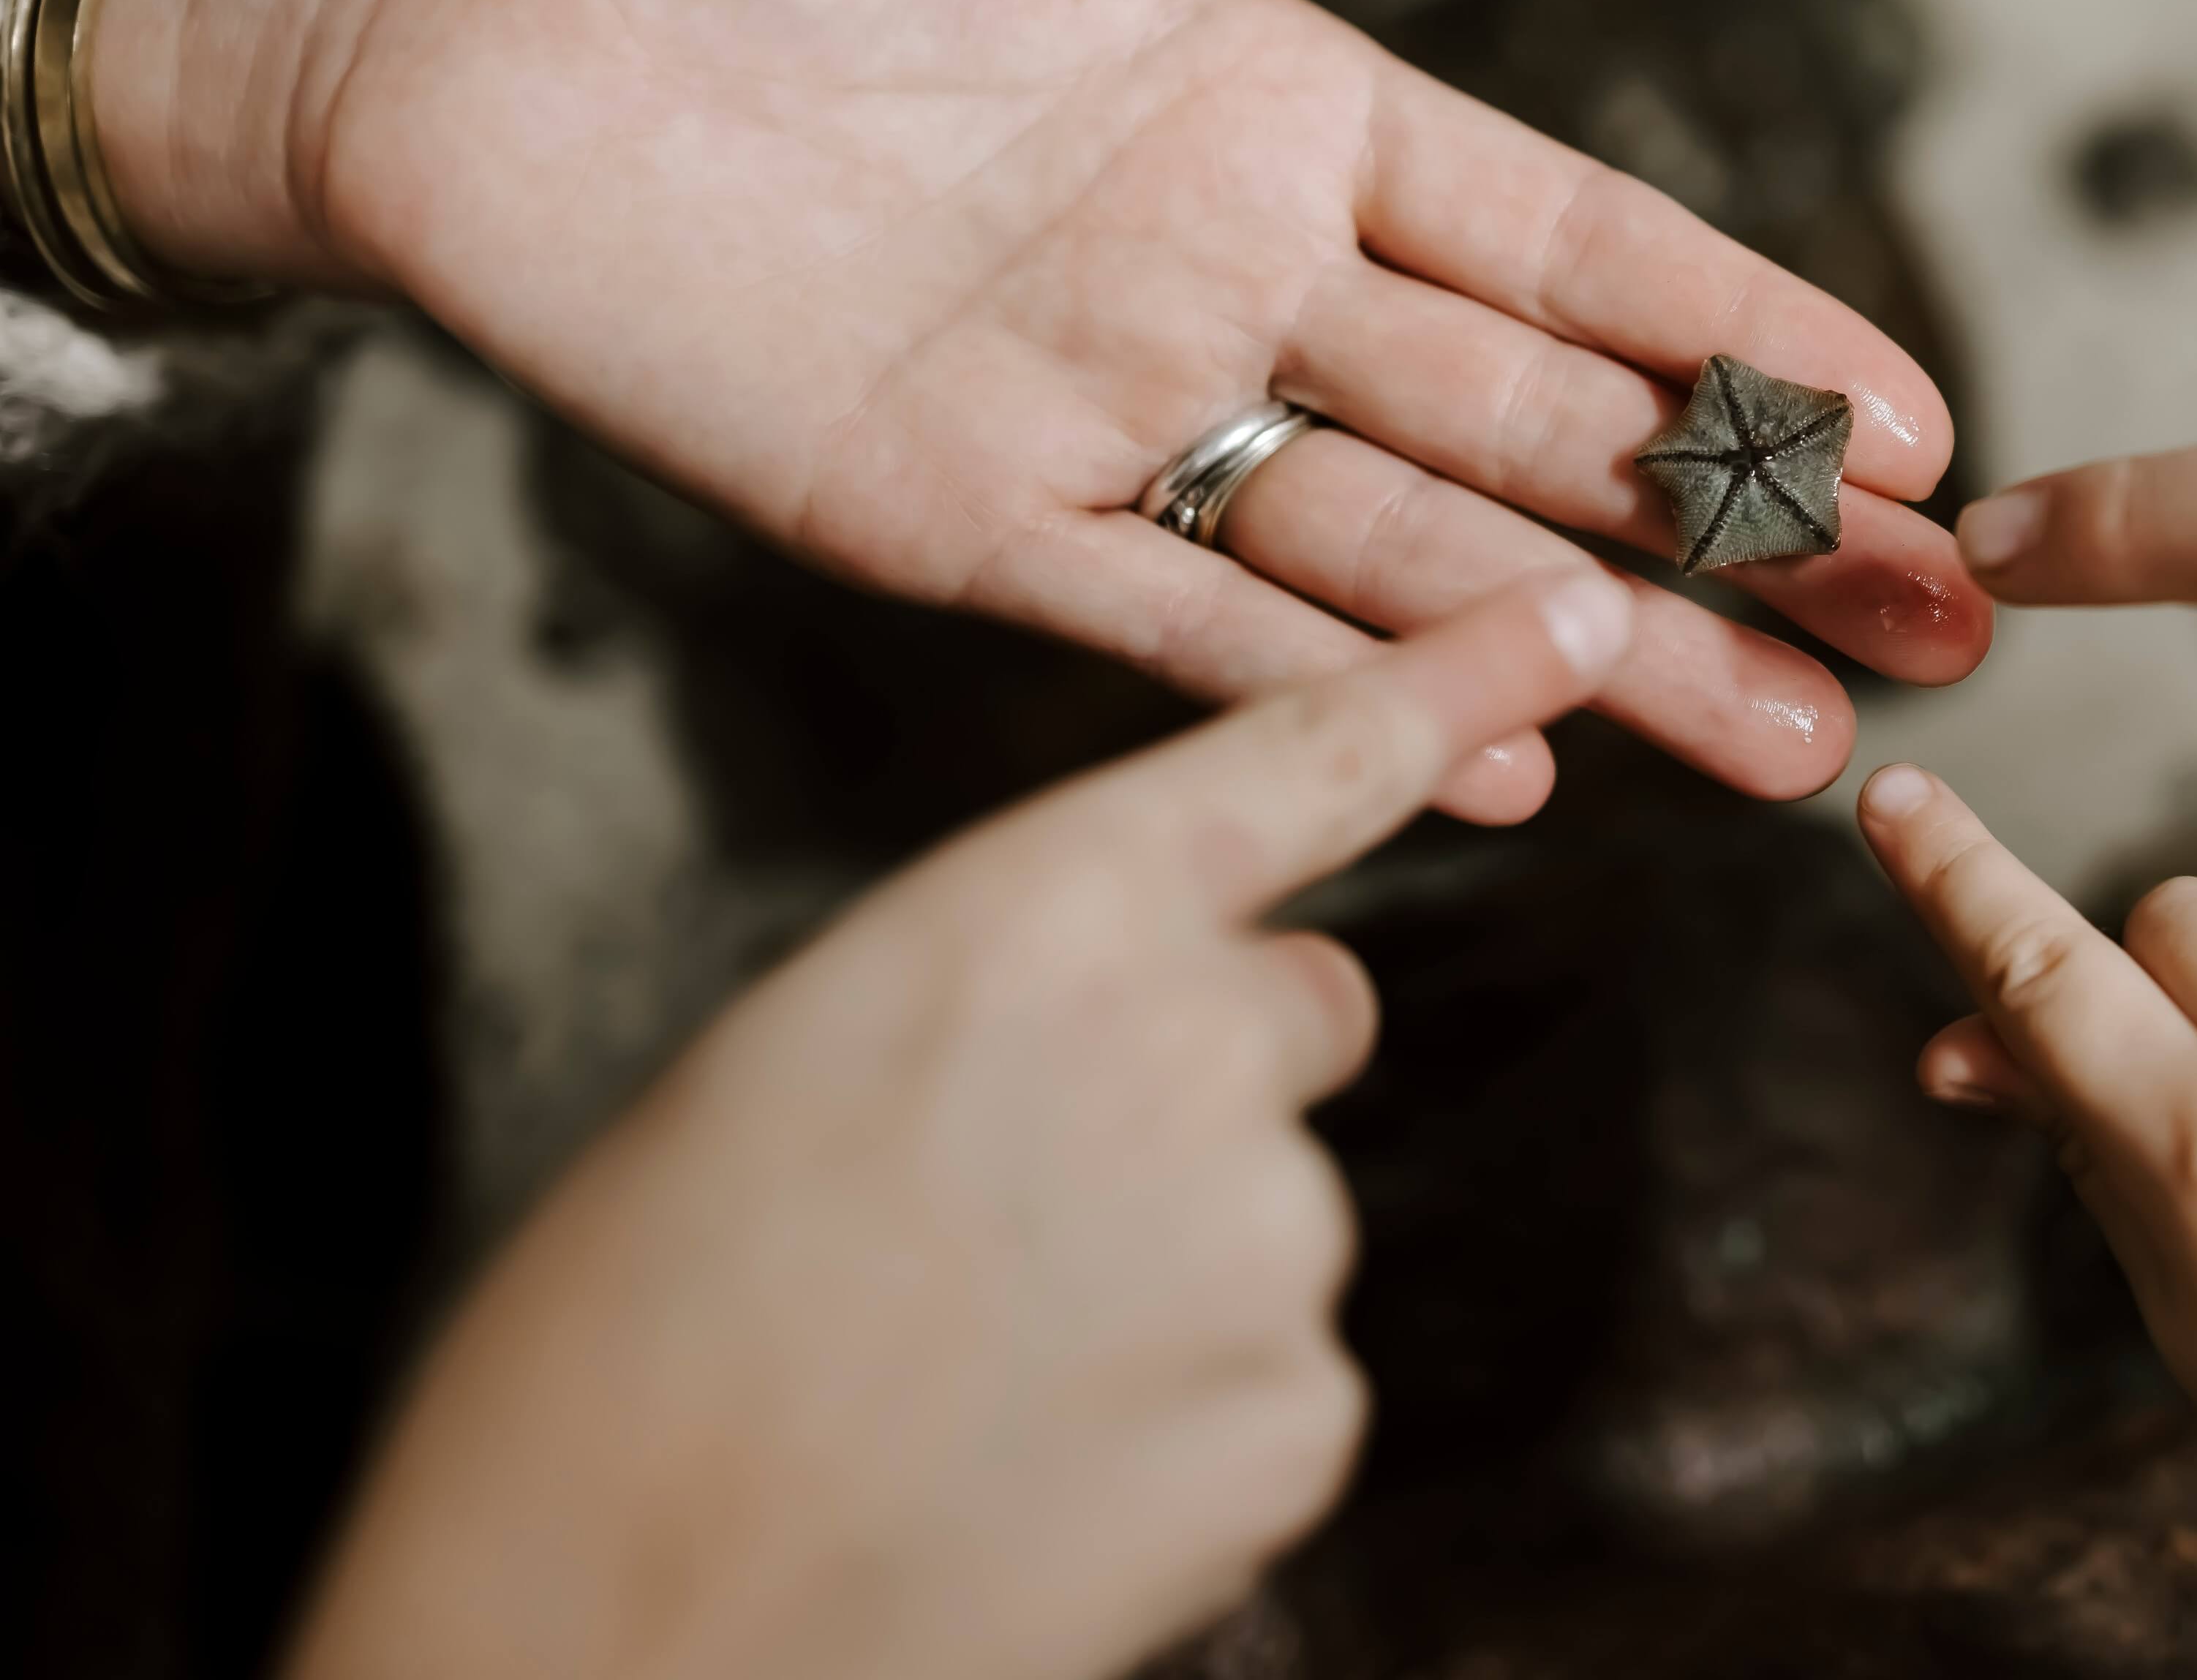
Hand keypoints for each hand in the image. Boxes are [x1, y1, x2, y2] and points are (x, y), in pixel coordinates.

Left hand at [91, 0, 1988, 822]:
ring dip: (1605, 646)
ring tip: (1796, 735)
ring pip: (1407, 555)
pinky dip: (1331, 692)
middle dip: (1751, 532)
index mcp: (1280, 107)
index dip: (1749, 335)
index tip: (1921, 422)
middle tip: (1942, 626)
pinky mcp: (957, 517)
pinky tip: (1506, 757)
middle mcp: (1232, 280)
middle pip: (1543, 431)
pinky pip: (1177, 624)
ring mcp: (1110, 414)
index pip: (1575, 244)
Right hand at [286, 571, 1634, 1679]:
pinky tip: (1032, 1467)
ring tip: (970, 1361)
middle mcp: (1197, 1042)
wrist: (609, 1627)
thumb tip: (1124, 1009)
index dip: (1454, 679)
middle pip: (1298, 1006)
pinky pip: (1277, 1372)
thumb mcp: (804, 1053)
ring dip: (1170, 1268)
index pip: (1305, 760)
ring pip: (1273, 1203)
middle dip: (1201, 1078)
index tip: (1584, 620)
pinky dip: (1182, 1417)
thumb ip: (1019, 981)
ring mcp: (1271, 1236)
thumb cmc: (642, 1329)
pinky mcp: (1301, 1415)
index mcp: (1041, 913)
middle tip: (1009, 1201)